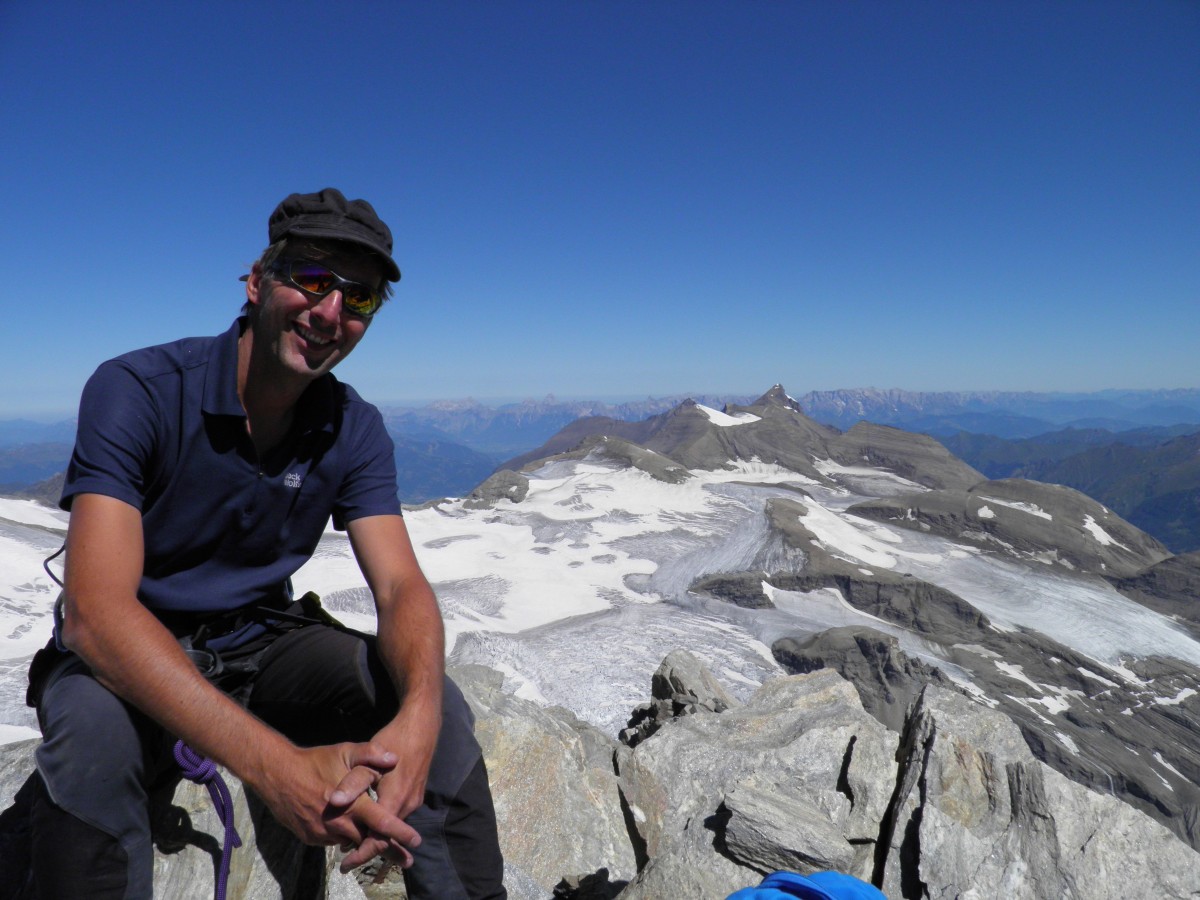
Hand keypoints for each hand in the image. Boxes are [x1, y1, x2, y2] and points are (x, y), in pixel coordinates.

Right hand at [257, 741, 420, 855]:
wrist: (277, 775)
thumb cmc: (315, 761)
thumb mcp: (345, 751)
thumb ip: (371, 754)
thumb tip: (394, 757)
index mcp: (352, 805)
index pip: (382, 824)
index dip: (401, 834)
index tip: (416, 842)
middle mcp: (339, 824)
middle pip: (369, 842)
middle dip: (388, 849)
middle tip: (406, 858)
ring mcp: (323, 834)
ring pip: (350, 842)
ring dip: (364, 843)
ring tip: (380, 845)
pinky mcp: (311, 838)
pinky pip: (333, 841)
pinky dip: (343, 837)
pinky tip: (349, 829)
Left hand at [336, 708, 439, 870]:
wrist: (421, 726)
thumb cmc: (394, 740)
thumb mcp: (369, 759)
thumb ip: (352, 783)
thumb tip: (333, 802)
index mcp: (395, 800)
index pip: (378, 838)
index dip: (361, 854)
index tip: (345, 864)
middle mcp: (408, 805)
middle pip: (387, 836)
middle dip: (367, 849)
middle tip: (346, 860)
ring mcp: (414, 800)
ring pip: (393, 826)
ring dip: (375, 836)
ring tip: (354, 844)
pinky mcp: (415, 793)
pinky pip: (398, 815)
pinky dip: (384, 824)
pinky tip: (371, 823)